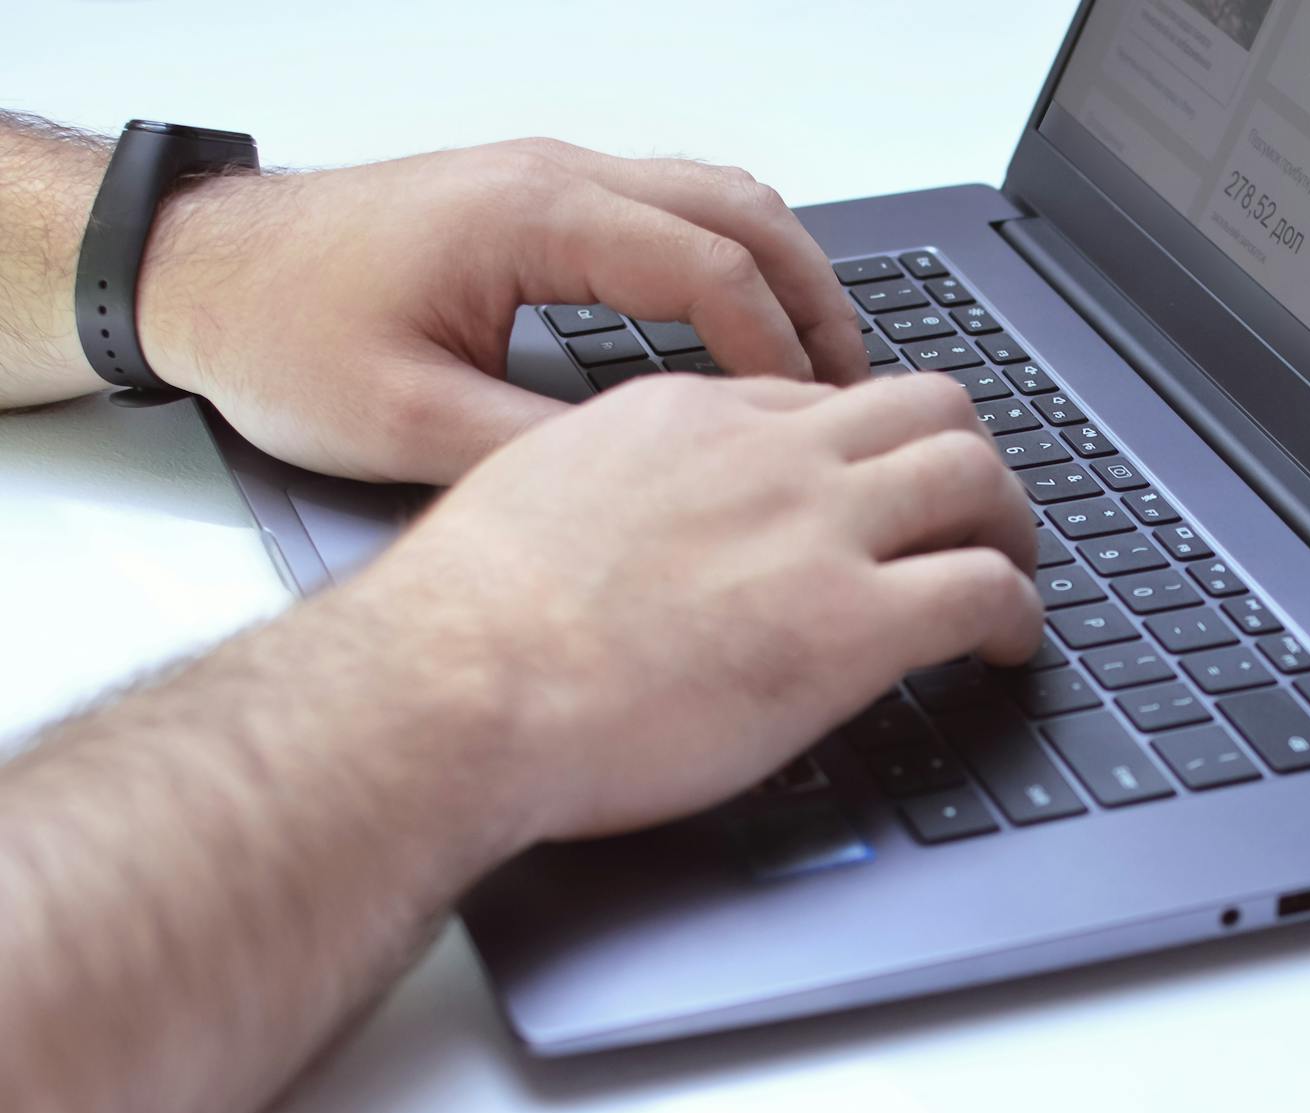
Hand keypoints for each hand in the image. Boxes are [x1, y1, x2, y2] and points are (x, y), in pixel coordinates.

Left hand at [137, 139, 869, 482]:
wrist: (199, 272)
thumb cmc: (279, 331)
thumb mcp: (405, 421)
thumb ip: (536, 450)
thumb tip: (645, 483)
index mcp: (534, 216)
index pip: (707, 264)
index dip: (777, 346)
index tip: (811, 418)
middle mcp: (553, 176)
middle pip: (740, 208)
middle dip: (814, 296)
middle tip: (855, 385)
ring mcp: (547, 178)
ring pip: (715, 195)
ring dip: (781, 271)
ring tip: (819, 362)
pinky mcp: (534, 199)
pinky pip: (672, 207)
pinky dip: (731, 261)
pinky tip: (740, 328)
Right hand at [341, 370, 1041, 844]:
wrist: (451, 688)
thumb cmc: (464, 623)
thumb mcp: (536, 500)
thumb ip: (612, 493)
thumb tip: (634, 530)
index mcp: (684, 416)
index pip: (818, 402)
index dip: (865, 448)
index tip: (871, 491)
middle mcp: (766, 455)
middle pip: (924, 406)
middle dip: (964, 456)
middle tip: (972, 512)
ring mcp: (816, 531)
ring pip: (975, 473)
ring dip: (1010, 522)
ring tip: (1012, 570)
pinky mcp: (850, 623)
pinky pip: (986, 588)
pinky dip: (1020, 613)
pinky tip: (1010, 647)